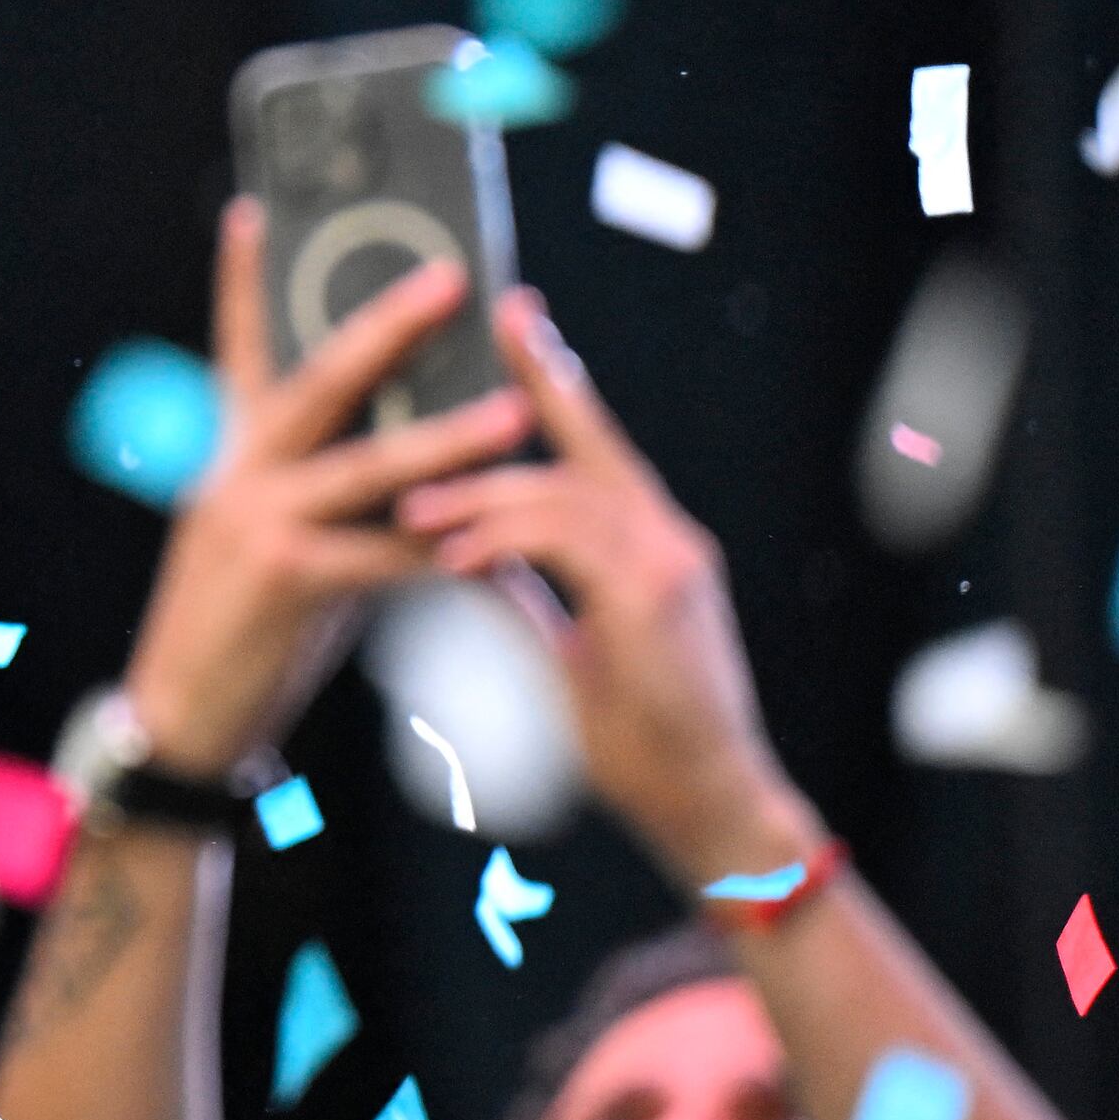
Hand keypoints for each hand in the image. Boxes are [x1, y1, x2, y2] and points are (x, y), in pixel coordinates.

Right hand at [112, 202, 532, 773]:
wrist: (184, 714)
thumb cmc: (243, 624)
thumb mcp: (267, 532)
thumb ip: (324, 483)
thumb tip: (412, 443)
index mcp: (228, 453)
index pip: (235, 349)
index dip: (240, 280)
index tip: (252, 212)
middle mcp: (235, 472)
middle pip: (319, 381)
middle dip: (387, 326)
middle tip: (450, 280)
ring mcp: (257, 521)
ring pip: (367, 465)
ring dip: (448, 440)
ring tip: (511, 413)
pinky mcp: (286, 579)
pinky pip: (384, 553)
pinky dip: (441, 546)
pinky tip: (492, 542)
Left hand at [392, 292, 814, 885]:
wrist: (705, 805)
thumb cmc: (643, 737)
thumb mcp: (572, 647)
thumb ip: (528, 591)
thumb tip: (466, 552)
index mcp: (652, 542)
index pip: (596, 442)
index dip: (555, 376)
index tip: (516, 315)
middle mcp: (669, 537)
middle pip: (580, 448)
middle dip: (509, 408)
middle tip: (424, 414)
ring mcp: (670, 563)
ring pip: (560, 491)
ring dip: (478, 496)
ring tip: (413, 510)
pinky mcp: (656, 598)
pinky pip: (563, 543)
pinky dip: (501, 541)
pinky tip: (451, 554)